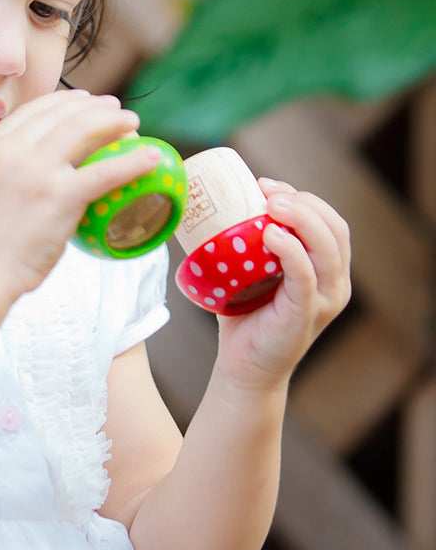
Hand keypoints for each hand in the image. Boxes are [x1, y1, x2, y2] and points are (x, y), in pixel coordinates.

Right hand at [0, 90, 162, 298]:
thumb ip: (12, 169)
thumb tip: (46, 166)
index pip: (35, 110)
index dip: (66, 100)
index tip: (86, 101)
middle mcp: (12, 150)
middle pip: (63, 114)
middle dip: (95, 106)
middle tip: (117, 109)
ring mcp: (35, 171)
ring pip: (83, 130)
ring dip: (114, 120)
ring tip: (133, 123)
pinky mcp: (58, 196)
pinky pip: (104, 171)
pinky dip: (132, 160)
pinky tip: (151, 157)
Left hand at [214, 178, 350, 391]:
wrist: (243, 366)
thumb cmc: (244, 312)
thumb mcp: (252, 269)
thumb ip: (248, 239)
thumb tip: (214, 199)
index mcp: (326, 268)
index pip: (329, 220)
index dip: (303, 196)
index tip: (264, 183)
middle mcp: (335, 282)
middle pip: (335, 228)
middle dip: (304, 201)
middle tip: (265, 190)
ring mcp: (324, 300)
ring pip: (328, 247)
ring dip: (301, 218)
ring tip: (270, 204)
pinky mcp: (305, 315)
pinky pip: (306, 276)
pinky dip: (292, 251)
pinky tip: (272, 234)